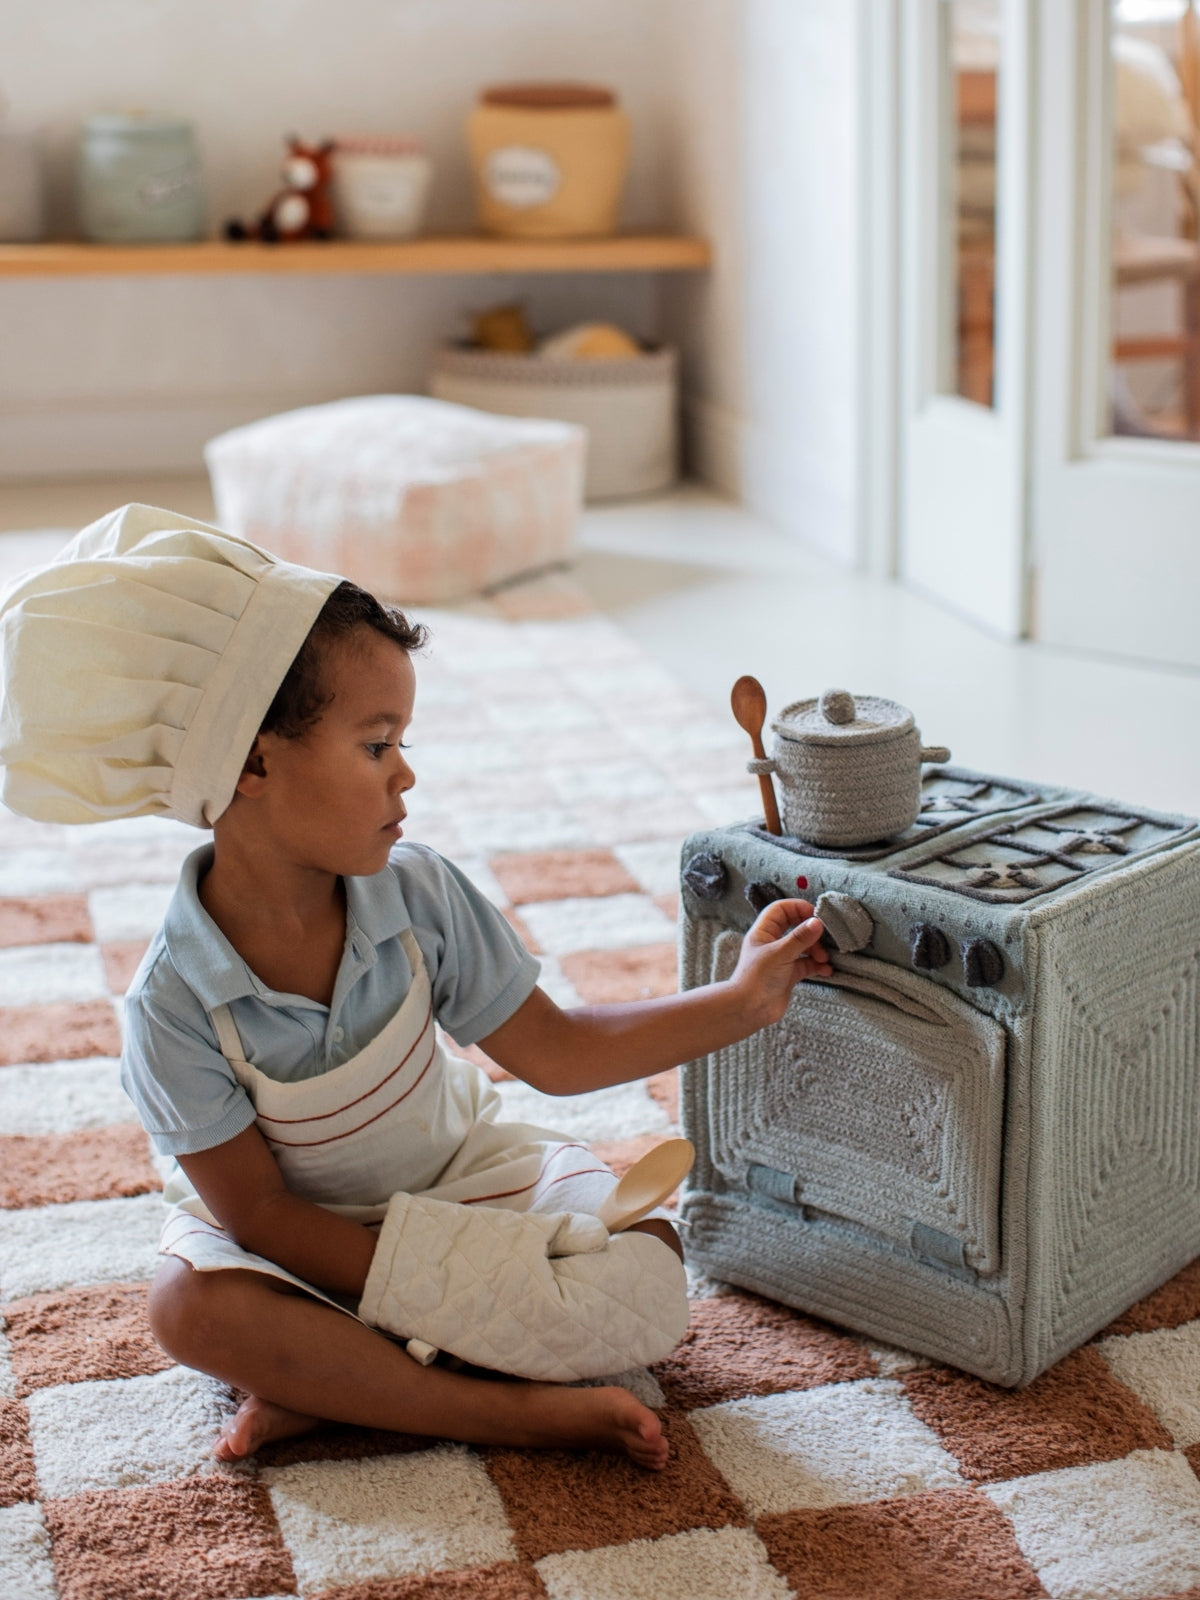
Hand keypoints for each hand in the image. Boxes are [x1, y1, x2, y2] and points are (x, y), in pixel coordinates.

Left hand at [729, 898, 832, 1029]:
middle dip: (811, 931)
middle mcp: (772, 943)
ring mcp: (781, 959)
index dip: (797, 908)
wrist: (749, 1009)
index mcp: (764, 932)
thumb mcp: (780, 953)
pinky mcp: (789, 974)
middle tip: (824, 936)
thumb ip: (800, 938)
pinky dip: (817, 965)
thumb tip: (818, 922)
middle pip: (795, 926)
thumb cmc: (758, 978)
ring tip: (824, 958)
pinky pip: (807, 964)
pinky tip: (826, 970)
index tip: (815, 914)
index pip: (781, 910)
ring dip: (817, 950)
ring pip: (804, 946)